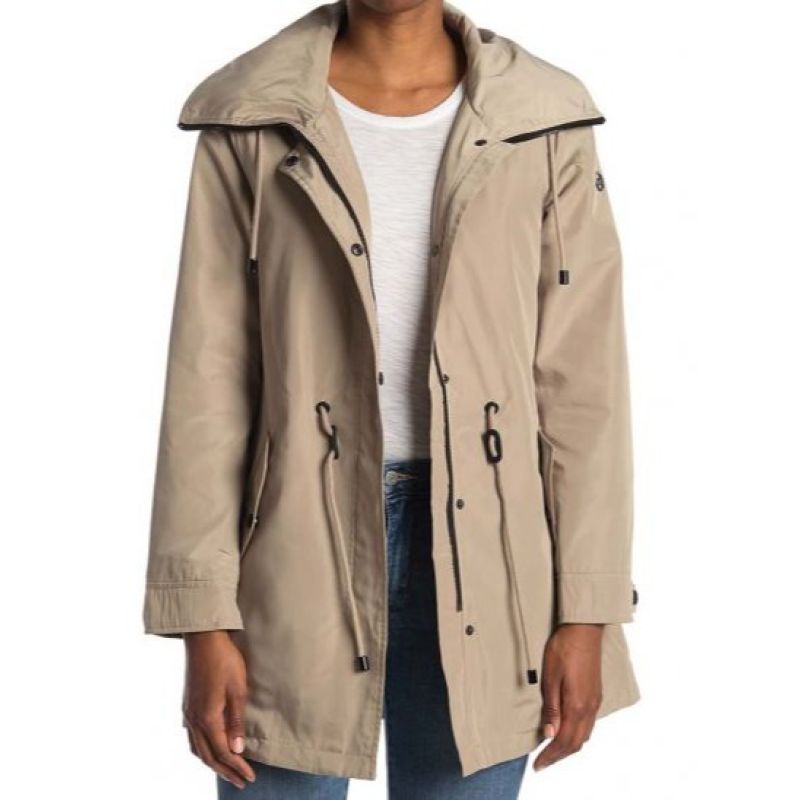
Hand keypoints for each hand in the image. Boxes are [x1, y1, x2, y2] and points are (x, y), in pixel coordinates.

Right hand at [183, 631, 255, 788]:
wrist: (203, 640)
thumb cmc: (224, 660)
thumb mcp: (238, 689)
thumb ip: (236, 721)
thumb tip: (237, 749)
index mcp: (207, 718)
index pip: (223, 752)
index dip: (237, 767)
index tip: (250, 777)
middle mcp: (194, 720)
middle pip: (208, 756)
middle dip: (225, 771)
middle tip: (241, 782)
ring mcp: (188, 713)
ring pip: (197, 749)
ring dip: (212, 763)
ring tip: (226, 770)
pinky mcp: (187, 705)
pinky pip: (191, 737)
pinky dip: (201, 749)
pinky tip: (207, 748)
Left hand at [533, 623, 603, 770]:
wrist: (584, 629)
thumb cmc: (564, 649)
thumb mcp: (550, 677)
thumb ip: (551, 708)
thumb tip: (549, 734)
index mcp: (577, 706)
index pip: (563, 741)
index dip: (550, 756)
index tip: (537, 765)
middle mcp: (590, 707)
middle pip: (576, 743)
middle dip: (559, 755)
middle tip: (542, 762)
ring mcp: (595, 701)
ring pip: (584, 735)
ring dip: (568, 746)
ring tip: (552, 750)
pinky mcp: (596, 694)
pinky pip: (588, 724)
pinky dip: (577, 734)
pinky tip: (567, 731)